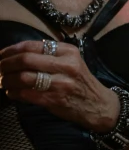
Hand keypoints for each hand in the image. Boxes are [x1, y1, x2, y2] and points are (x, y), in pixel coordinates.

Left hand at [0, 40, 119, 131]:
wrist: (97, 104)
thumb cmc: (80, 81)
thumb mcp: (72, 61)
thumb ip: (50, 55)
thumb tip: (17, 53)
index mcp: (68, 52)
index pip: (32, 46)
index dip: (11, 50)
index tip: (1, 55)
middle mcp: (66, 65)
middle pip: (26, 60)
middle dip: (5, 64)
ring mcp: (61, 83)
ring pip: (23, 77)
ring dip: (7, 80)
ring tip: (2, 81)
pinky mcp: (55, 99)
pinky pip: (26, 94)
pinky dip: (13, 92)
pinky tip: (11, 92)